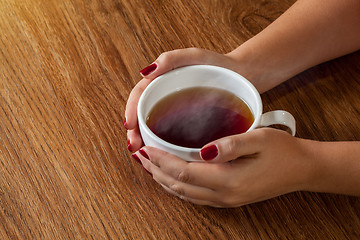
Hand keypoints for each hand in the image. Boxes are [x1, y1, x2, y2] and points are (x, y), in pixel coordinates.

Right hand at [124, 48, 249, 151]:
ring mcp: (176, 110)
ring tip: (144, 156)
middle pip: (143, 114)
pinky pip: (171, 134)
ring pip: (154, 126)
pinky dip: (163, 145)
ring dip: (146, 140)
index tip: (129, 126)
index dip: (131, 110)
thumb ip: (172, 59)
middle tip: (135, 148)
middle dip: (135, 131)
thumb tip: (146, 72)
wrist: (243, 76)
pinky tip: (164, 156)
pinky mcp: (188, 122)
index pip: (140, 95)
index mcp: (163, 81)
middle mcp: (166, 96)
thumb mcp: (196, 56)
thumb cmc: (220, 64)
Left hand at [132, 128, 313, 206]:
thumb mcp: (260, 139)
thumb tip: (204, 149)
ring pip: (185, 195)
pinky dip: (177, 187)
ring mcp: (226, 200)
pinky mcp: (229, 198)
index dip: (162, 161)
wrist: (302, 170)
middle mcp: (224, 195)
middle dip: (156, 171)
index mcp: (229, 180)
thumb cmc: (282, 151)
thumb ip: (231, 144)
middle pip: (179, 187)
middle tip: (139, 156)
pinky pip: (195, 197)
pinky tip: (171, 178)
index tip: (146, 148)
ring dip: (163, 180)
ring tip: (148, 167)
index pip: (184, 172)